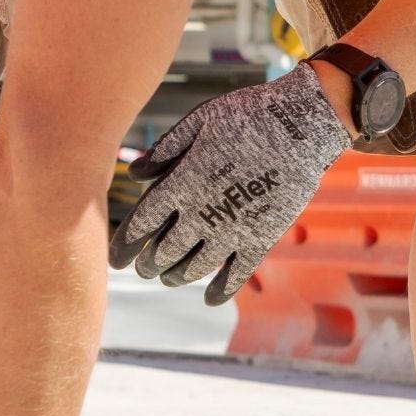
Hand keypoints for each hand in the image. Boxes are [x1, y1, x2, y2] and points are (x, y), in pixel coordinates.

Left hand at [108, 64, 349, 301]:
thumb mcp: (199, 120)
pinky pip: (236, 274)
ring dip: (177, 276)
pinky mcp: (261, 238)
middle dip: (149, 264)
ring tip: (169, 278)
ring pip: (195, 267)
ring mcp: (232, 229)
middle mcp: (201, 212)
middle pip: (164, 251)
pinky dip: (221, 290)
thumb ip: (165, 150)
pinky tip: (210, 300)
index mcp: (182, 183)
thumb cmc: (247, 115)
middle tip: (143, 269)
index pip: (141, 225)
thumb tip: (134, 174)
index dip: (124, 245)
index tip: (115, 260)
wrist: (300, 125)